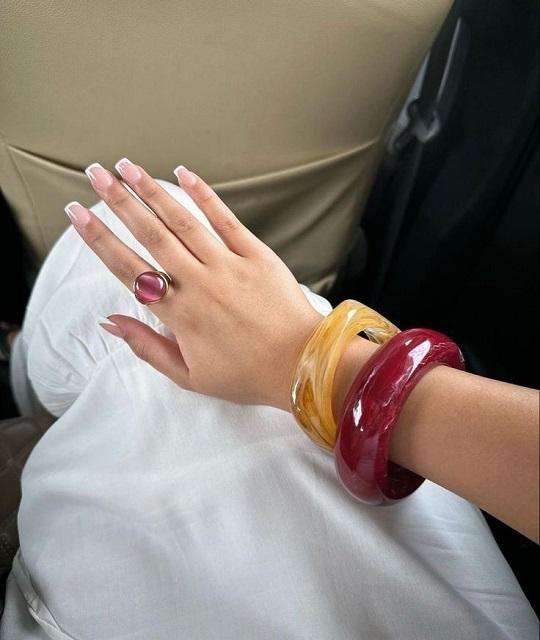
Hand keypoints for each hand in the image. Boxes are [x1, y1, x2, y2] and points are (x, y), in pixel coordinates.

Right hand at [65, 160, 323, 409]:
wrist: (301, 366)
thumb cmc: (245, 376)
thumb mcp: (189, 377)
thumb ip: (147, 347)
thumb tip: (110, 321)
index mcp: (179, 315)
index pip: (128, 269)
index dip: (99, 239)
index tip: (77, 214)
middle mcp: (199, 284)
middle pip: (151, 235)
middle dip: (119, 202)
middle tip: (95, 173)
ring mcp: (229, 266)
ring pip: (183, 222)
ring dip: (153, 192)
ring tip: (127, 167)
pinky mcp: (257, 256)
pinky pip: (226, 220)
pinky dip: (205, 196)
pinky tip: (185, 174)